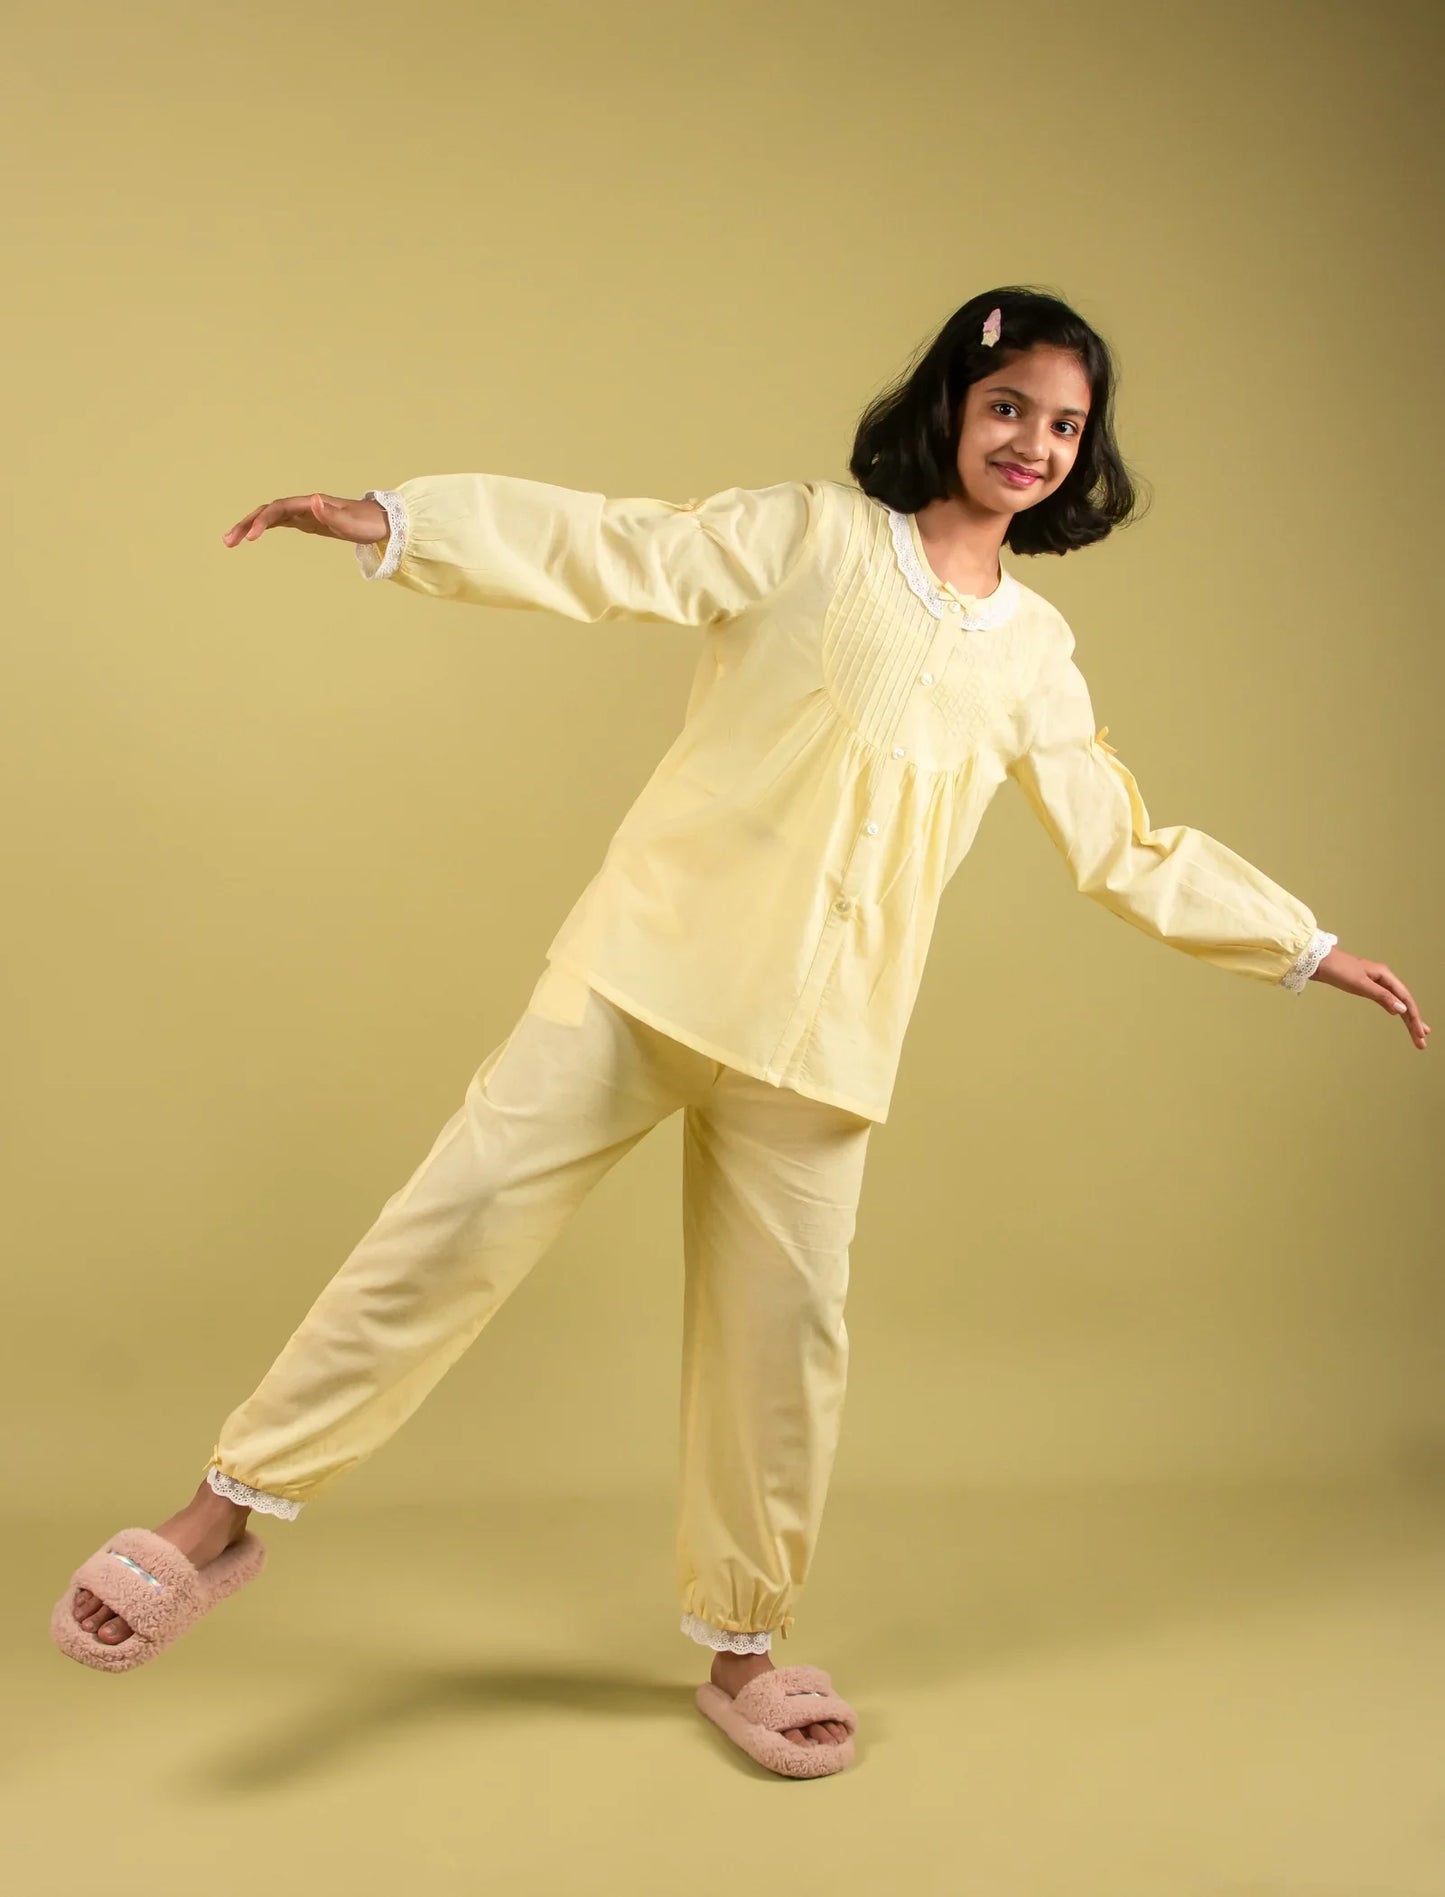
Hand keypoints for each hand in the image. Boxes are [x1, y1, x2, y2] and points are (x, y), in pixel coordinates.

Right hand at [220, 493, 388, 547]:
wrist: (380, 522)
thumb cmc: (367, 523)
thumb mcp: (351, 523)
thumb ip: (332, 513)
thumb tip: (312, 500)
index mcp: (310, 504)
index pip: (278, 509)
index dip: (262, 521)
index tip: (251, 537)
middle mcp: (304, 505)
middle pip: (267, 511)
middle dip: (246, 524)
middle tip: (227, 541)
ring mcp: (304, 513)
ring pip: (270, 517)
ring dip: (250, 527)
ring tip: (230, 542)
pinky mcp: (306, 522)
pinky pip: (279, 522)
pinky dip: (263, 528)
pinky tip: (251, 536)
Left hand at [1312, 948, 1430, 1048]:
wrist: (1316, 961)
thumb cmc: (1337, 970)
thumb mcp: (1360, 984)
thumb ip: (1381, 997)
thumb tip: (1401, 1009)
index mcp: (1385, 975)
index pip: (1405, 999)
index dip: (1414, 1017)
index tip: (1421, 1034)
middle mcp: (1383, 978)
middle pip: (1403, 1001)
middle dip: (1413, 1021)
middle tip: (1422, 1041)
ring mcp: (1375, 981)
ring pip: (1395, 1001)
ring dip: (1406, 1017)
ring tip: (1417, 1032)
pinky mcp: (1365, 985)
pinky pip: (1385, 999)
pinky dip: (1393, 1008)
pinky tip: (1397, 1014)